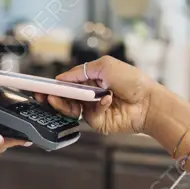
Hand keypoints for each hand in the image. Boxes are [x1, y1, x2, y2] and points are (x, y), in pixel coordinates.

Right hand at [39, 56, 160, 134]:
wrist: (149, 101)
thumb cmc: (132, 80)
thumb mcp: (105, 65)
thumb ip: (80, 71)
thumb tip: (61, 77)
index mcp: (90, 80)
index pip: (67, 83)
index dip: (54, 86)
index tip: (41, 88)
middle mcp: (89, 95)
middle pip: (65, 98)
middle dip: (54, 97)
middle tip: (46, 96)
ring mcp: (93, 109)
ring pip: (71, 109)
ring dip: (66, 104)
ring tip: (61, 99)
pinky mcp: (98, 122)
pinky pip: (88, 116)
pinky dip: (96, 106)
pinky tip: (107, 100)